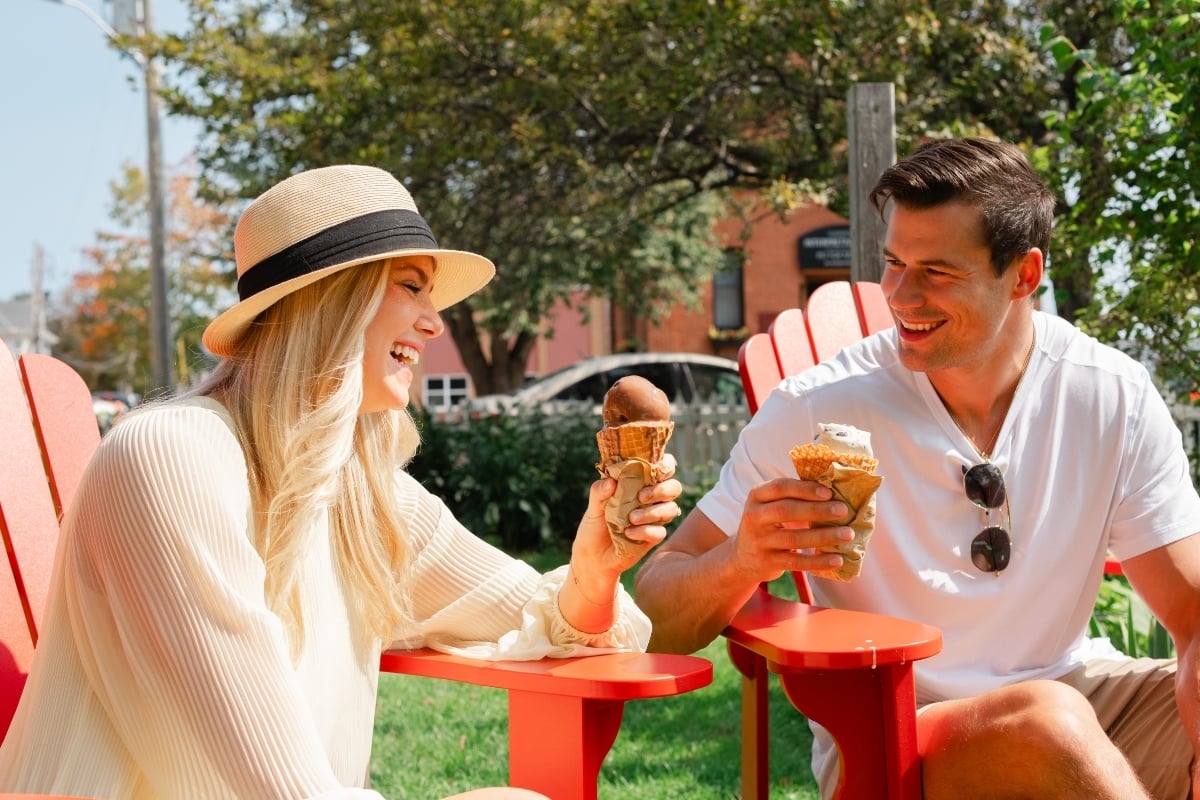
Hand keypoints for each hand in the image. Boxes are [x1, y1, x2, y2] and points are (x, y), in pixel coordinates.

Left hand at [571, 454, 682, 585]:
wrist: (592, 555)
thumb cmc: (594, 525)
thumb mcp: (593, 506)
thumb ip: (599, 492)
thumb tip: (611, 482)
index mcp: (639, 484)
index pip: (662, 468)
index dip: (665, 466)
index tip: (655, 470)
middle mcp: (651, 499)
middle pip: (674, 488)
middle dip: (662, 490)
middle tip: (641, 496)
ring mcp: (654, 518)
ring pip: (671, 509)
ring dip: (653, 512)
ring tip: (631, 518)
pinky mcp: (653, 537)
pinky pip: (660, 531)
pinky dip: (645, 531)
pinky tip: (629, 533)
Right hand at [730, 477, 854, 582]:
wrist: (743, 558)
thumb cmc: (768, 524)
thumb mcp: (770, 506)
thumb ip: (794, 498)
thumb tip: (835, 493)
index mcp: (756, 496)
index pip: (780, 487)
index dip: (805, 489)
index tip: (829, 492)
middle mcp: (753, 517)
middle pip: (786, 511)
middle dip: (817, 510)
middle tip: (843, 511)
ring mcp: (759, 541)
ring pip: (794, 538)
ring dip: (824, 536)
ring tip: (848, 535)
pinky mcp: (767, 562)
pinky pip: (796, 562)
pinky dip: (818, 561)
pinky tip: (837, 559)